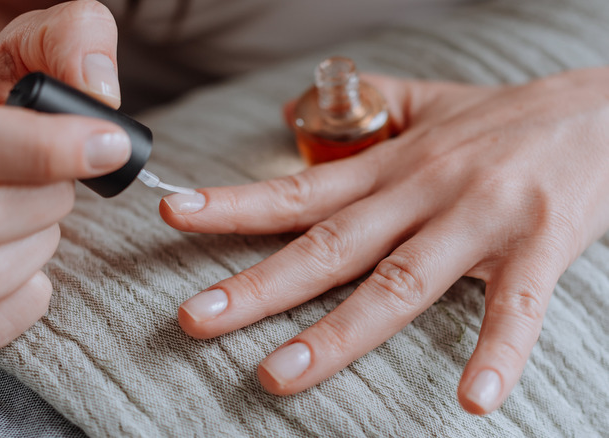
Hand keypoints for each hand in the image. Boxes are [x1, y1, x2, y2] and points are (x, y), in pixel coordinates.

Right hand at [0, 1, 128, 351]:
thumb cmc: (11, 91)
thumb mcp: (40, 43)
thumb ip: (75, 40)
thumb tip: (99, 95)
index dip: (46, 151)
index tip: (108, 146)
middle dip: (46, 201)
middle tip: (67, 182)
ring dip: (38, 246)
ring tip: (45, 214)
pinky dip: (26, 301)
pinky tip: (37, 263)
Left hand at [160, 67, 608, 413]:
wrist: (604, 110)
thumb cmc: (508, 117)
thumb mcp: (427, 103)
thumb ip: (362, 106)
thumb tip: (291, 109)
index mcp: (391, 167)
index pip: (298, 191)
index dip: (233, 205)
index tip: (176, 215)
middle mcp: (421, 192)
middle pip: (327, 247)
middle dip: (257, 287)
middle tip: (195, 320)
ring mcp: (477, 219)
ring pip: (397, 283)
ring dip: (336, 334)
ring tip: (279, 376)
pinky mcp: (538, 243)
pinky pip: (515, 305)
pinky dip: (496, 351)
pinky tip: (472, 399)